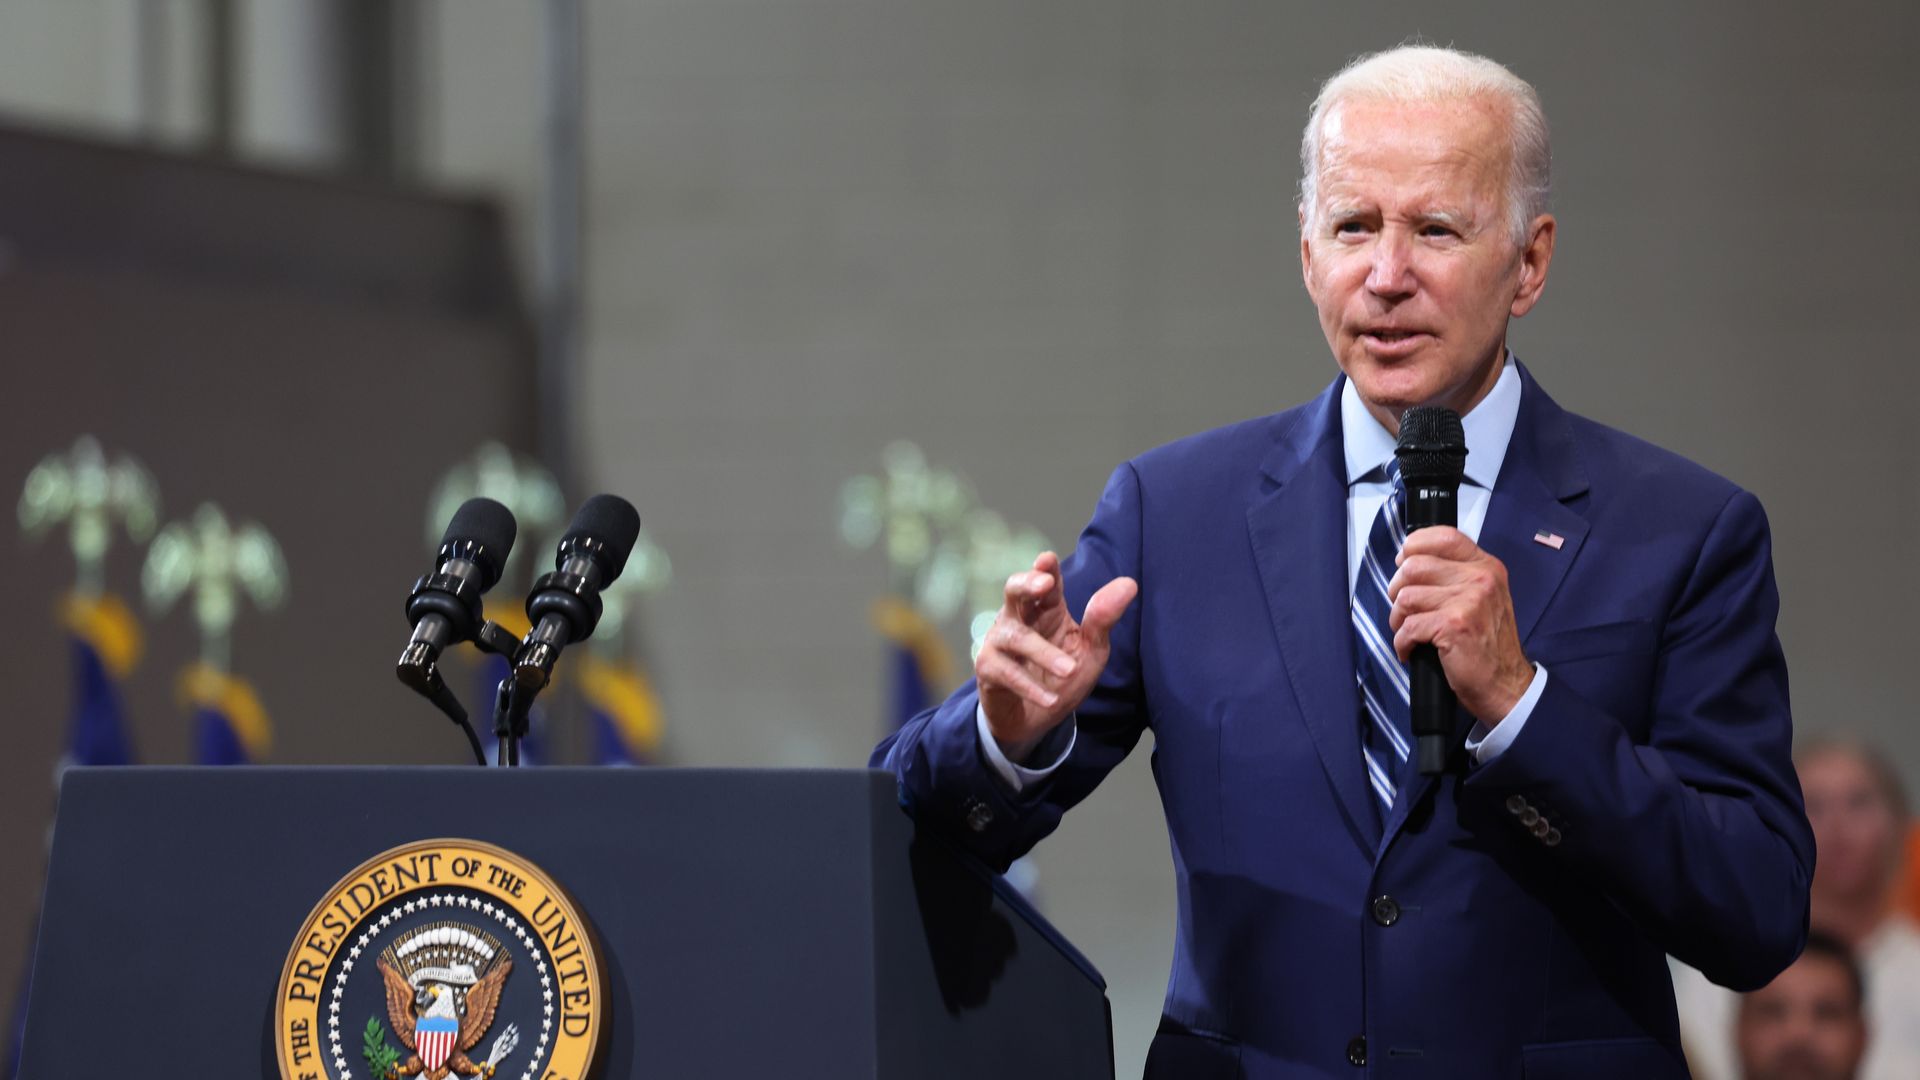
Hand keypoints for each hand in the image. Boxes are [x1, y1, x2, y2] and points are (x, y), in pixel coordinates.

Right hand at [977, 551, 1137, 763]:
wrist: (1035, 719)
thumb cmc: (1062, 676)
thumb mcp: (1091, 650)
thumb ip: (1103, 619)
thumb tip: (1129, 584)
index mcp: (1045, 608)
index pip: (1045, 581)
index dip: (1045, 569)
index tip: (1047, 559)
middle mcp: (1018, 618)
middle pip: (1014, 591)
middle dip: (1026, 583)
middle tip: (1043, 584)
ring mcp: (999, 642)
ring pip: (1016, 637)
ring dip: (1043, 653)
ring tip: (1069, 670)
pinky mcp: (988, 669)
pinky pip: (1006, 672)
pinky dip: (1030, 686)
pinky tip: (1051, 700)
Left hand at [1387, 527, 1533, 723]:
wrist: (1505, 684)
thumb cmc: (1486, 643)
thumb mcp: (1481, 598)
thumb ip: (1455, 575)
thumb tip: (1408, 561)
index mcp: (1486, 567)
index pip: (1444, 536)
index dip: (1414, 546)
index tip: (1403, 563)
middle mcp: (1481, 578)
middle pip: (1414, 565)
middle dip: (1397, 589)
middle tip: (1404, 610)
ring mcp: (1469, 601)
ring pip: (1406, 596)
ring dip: (1398, 619)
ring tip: (1409, 632)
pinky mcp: (1454, 625)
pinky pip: (1408, 626)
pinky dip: (1402, 642)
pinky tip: (1411, 650)